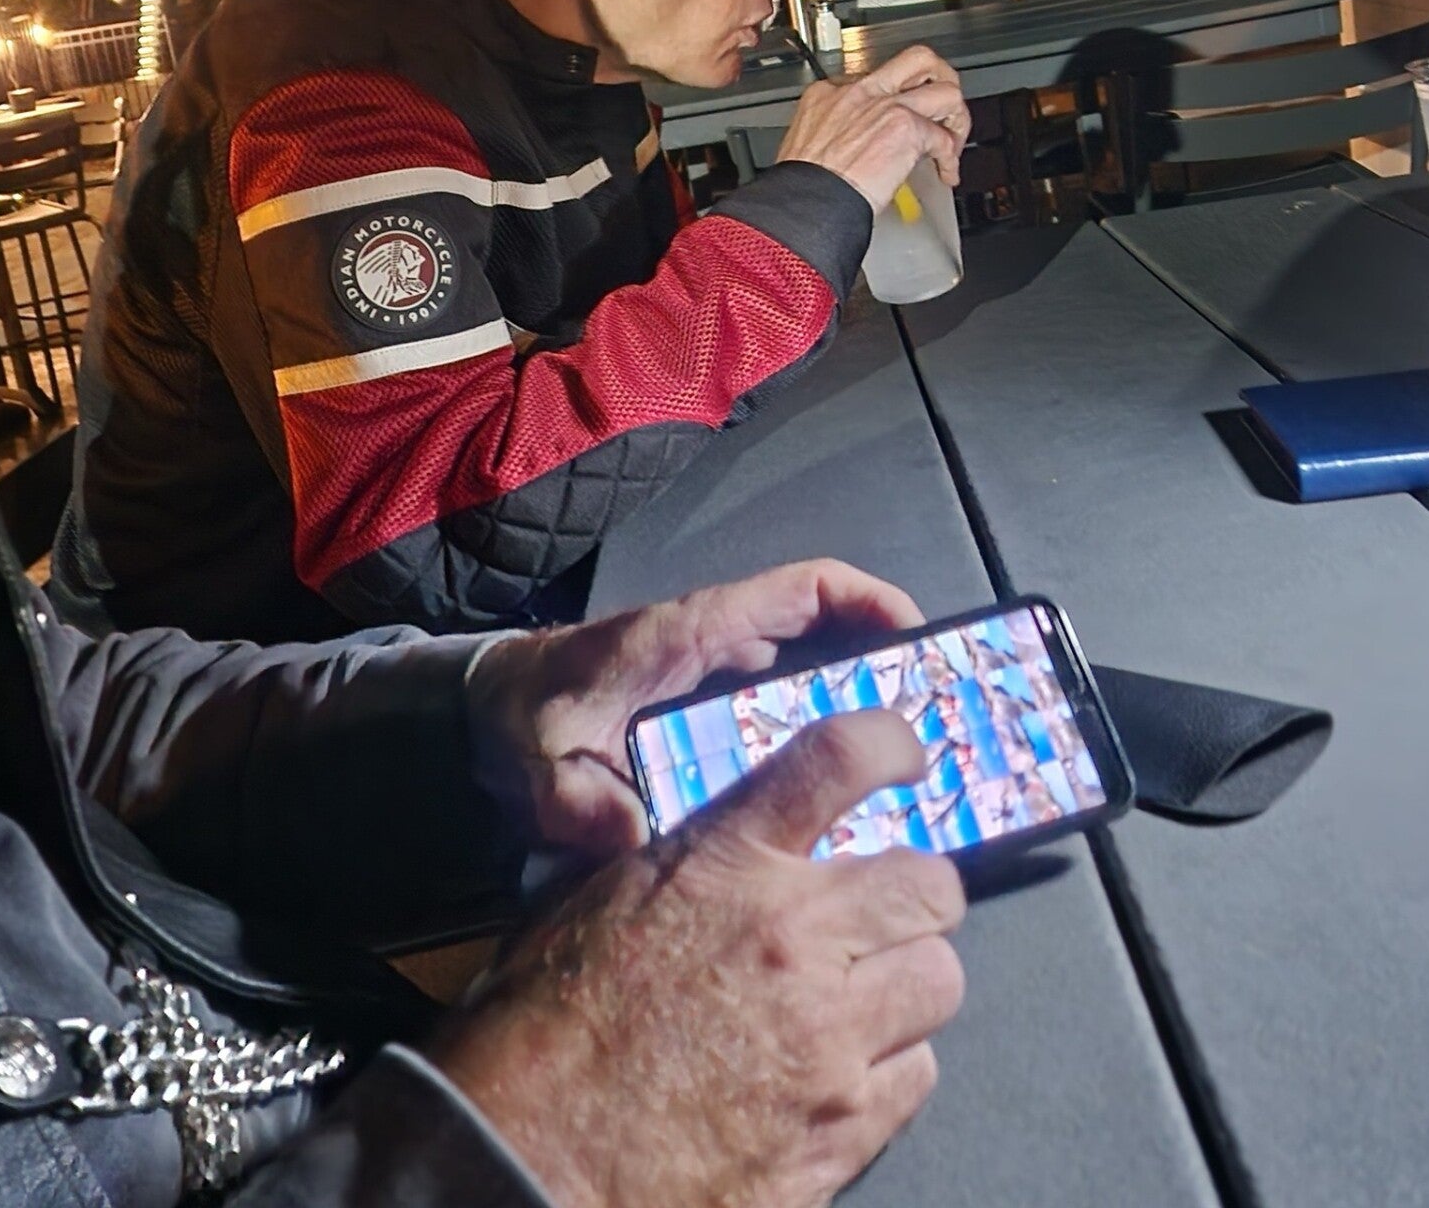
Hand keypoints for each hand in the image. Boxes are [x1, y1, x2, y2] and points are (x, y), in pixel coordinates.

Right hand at [432, 709, 967, 1207]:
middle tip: (877, 910)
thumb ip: (679, 863)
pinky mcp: (843, 1129)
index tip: (902, 755)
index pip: (841, 760)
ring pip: (939, 980)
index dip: (888, 744)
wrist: (528, 1161)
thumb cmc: (539, 1033)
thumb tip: (716, 848)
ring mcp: (830, 1039)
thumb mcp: (592, 901)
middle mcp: (795, 939)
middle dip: (912, 893)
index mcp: (727, 864)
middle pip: (931, 883)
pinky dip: (889, 1070)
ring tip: (856, 998)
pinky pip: (916, 1076)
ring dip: (904, 983)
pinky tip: (837, 1074)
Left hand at [468, 559, 923, 854]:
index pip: (800, 590)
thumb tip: (637, 839)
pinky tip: (847, 794)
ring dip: (860, 703)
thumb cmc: (521, 719)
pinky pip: (781, 709)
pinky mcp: (706, 711)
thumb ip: (582, 802)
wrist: (486, 718)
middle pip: (824, 633)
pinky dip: (820, 734)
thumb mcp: (544, 764)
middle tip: (943, 717)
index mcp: (692, 633)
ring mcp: (714, 676)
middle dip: (886, 663)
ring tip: (916, 762)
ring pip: (808, 674)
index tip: (921, 634)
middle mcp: (715, 645)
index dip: (867, 600)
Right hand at [776, 44, 970, 208]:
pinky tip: (945, 173)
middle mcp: (861, 92)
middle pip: (918, 60)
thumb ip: (834, 134)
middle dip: (942, 79)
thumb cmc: (804, 186)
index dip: (895, 100)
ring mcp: (886, 106)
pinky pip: (944, 138)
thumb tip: (853, 147)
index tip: (899, 118)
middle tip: (943, 106)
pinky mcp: (906, 129)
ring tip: (952, 142)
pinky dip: (951, 159)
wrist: (807, 202)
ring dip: (956, 118)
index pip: (875, 78)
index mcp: (830, 94)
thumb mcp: (806, 144)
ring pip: (945, 89)